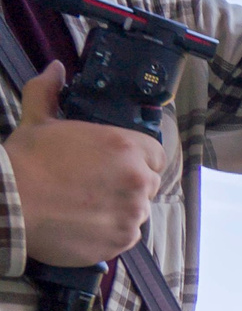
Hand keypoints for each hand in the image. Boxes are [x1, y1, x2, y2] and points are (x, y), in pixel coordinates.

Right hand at [8, 64, 165, 267]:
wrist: (9, 202)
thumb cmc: (25, 161)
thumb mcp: (37, 120)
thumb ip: (49, 92)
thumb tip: (54, 69)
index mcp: (125, 147)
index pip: (156, 155)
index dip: (140, 160)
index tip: (120, 165)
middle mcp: (137, 180)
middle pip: (149, 184)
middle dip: (128, 185)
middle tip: (96, 186)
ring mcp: (132, 213)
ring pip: (138, 211)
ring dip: (119, 209)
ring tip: (84, 206)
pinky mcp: (122, 241)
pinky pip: (126, 236)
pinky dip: (109, 233)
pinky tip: (83, 225)